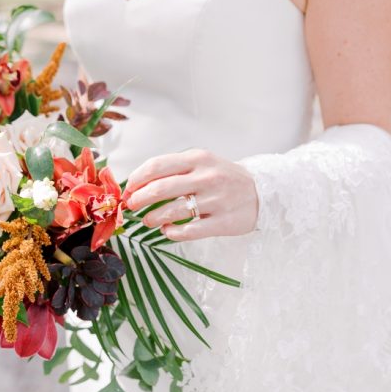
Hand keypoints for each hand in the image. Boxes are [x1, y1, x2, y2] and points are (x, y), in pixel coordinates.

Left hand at [121, 148, 259, 241]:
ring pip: (171, 212)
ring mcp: (216, 200)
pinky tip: (168, 231)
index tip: (128, 189)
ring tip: (148, 221)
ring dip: (152, 218)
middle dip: (138, 200)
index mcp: (199, 158)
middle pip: (160, 189)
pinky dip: (171, 233)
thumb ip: (174, 169)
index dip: (136, 179)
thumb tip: (137, 184)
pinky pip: (188, 231)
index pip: (157, 166)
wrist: (262, 192)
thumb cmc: (224, 178)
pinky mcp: (223, 222)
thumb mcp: (203, 163)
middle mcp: (208, 177)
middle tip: (132, 206)